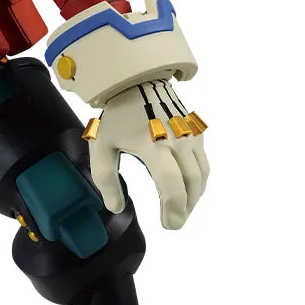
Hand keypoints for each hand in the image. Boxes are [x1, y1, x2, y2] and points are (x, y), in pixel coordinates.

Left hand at [88, 80, 209, 228]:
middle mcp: (177, 140)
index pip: (171, 182)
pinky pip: (203, 162)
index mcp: (152, 143)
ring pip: (202, 174)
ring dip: (194, 196)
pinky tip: (186, 188)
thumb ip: (105, 178)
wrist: (137, 81)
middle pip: (191, 182)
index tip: (168, 224)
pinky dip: (198, 180)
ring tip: (180, 209)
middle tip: (173, 222)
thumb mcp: (101, 145)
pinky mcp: (197, 131)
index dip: (173, 207)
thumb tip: (116, 206)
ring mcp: (190, 135)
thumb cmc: (117, 116)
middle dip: (185, 208)